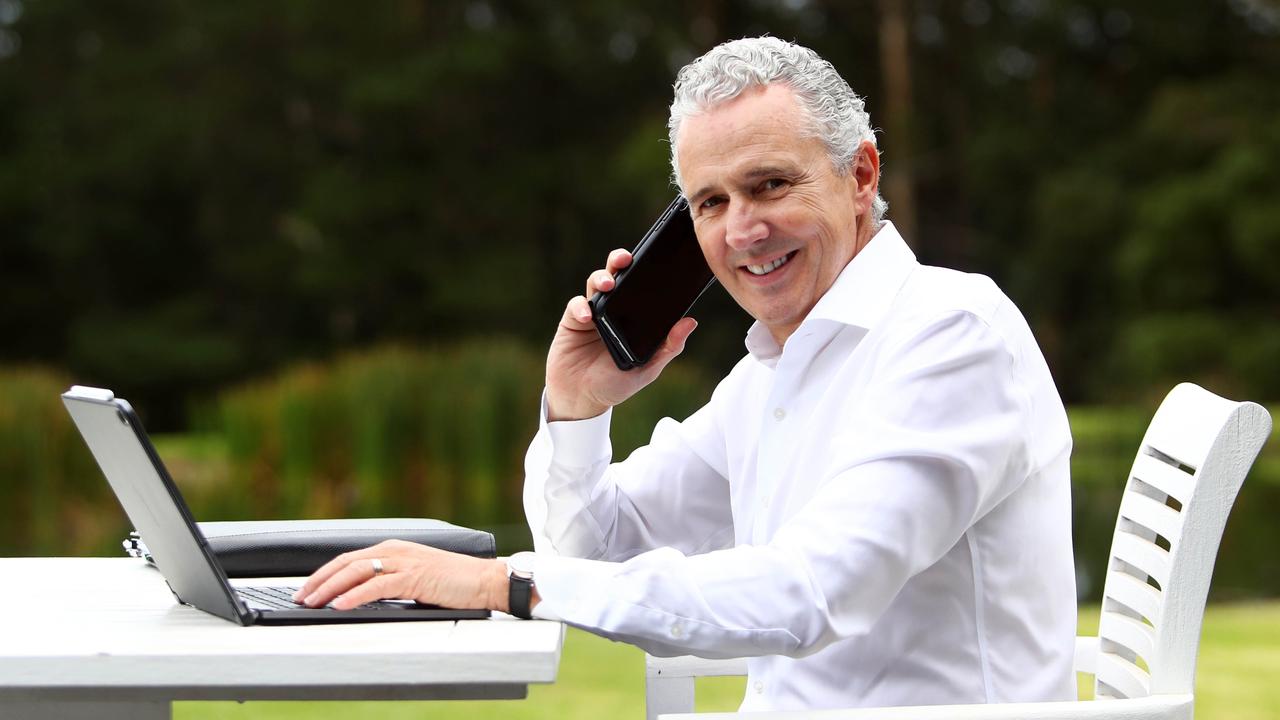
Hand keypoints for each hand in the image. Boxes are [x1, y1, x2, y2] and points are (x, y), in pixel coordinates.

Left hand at [293, 539, 508, 611]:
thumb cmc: (454, 582)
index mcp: (395, 548)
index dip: (325, 573)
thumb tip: (361, 597)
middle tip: (300, 596)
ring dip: (331, 588)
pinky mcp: (415, 577)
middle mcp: (396, 550)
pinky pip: (377, 586)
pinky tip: (341, 605)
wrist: (485, 580)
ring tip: (313, 602)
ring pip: (357, 571)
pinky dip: (355, 595)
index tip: (307, 589)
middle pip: (347, 562)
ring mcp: (405, 562)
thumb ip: (390, 581)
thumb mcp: (415, 577)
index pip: (350, 558)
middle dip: (319, 580)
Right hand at [545, 248, 697, 420]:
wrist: (582, 400)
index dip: (645, 270)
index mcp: (633, 317)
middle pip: (616, 275)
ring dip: (601, 278)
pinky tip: (588, 316)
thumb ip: (669, 347)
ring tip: (608, 284)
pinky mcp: (572, 321)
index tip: (655, 260)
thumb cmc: (615, 384)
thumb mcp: (648, 369)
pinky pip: (576, 305)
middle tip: (626, 259)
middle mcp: (613, 309)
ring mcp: (592, 313)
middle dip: (619, 260)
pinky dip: (581, 307)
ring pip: (595, 283)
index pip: (640, 286)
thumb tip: (691, 322)